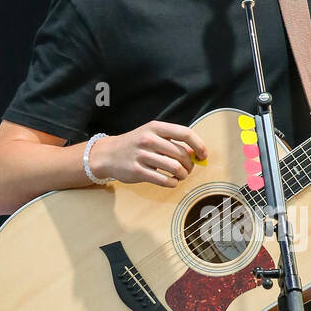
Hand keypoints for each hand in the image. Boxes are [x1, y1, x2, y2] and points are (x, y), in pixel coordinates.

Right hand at [89, 121, 207, 186]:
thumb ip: (171, 141)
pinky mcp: (138, 171)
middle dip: (190, 165)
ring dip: (182, 175)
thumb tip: (194, 153)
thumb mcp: (151, 135)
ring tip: (180, 176)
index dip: (198, 145)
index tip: (203, 155)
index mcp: (155, 128)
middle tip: (189, 169)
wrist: (107, 154)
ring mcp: (142, 155)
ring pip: (175, 168)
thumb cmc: (134, 144)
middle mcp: (149, 140)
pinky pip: (164, 180)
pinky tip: (172, 182)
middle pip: (182, 154)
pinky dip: (173, 183)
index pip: (185, 133)